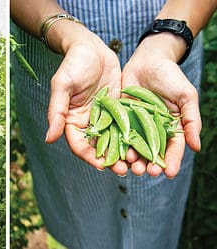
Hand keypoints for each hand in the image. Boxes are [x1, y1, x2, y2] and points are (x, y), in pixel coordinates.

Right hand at [45, 25, 127, 174]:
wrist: (90, 47)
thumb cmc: (73, 64)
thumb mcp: (62, 87)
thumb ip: (56, 112)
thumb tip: (49, 139)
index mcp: (72, 120)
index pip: (80, 145)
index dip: (90, 157)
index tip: (103, 166)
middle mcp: (88, 122)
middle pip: (99, 146)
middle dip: (110, 159)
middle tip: (124, 170)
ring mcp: (104, 116)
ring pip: (115, 139)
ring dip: (124, 151)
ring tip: (137, 162)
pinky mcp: (118, 108)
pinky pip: (126, 124)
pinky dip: (134, 135)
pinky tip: (145, 143)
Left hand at [121, 33, 200, 177]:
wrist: (148, 60)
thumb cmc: (170, 76)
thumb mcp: (185, 96)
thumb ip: (191, 120)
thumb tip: (196, 147)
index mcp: (170, 128)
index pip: (172, 149)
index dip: (170, 161)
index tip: (167, 173)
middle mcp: (151, 130)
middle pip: (150, 151)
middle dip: (148, 163)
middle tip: (144, 172)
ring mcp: (134, 124)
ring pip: (133, 146)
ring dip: (131, 158)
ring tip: (129, 166)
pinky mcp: (119, 117)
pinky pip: (117, 133)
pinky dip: (116, 143)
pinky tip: (114, 152)